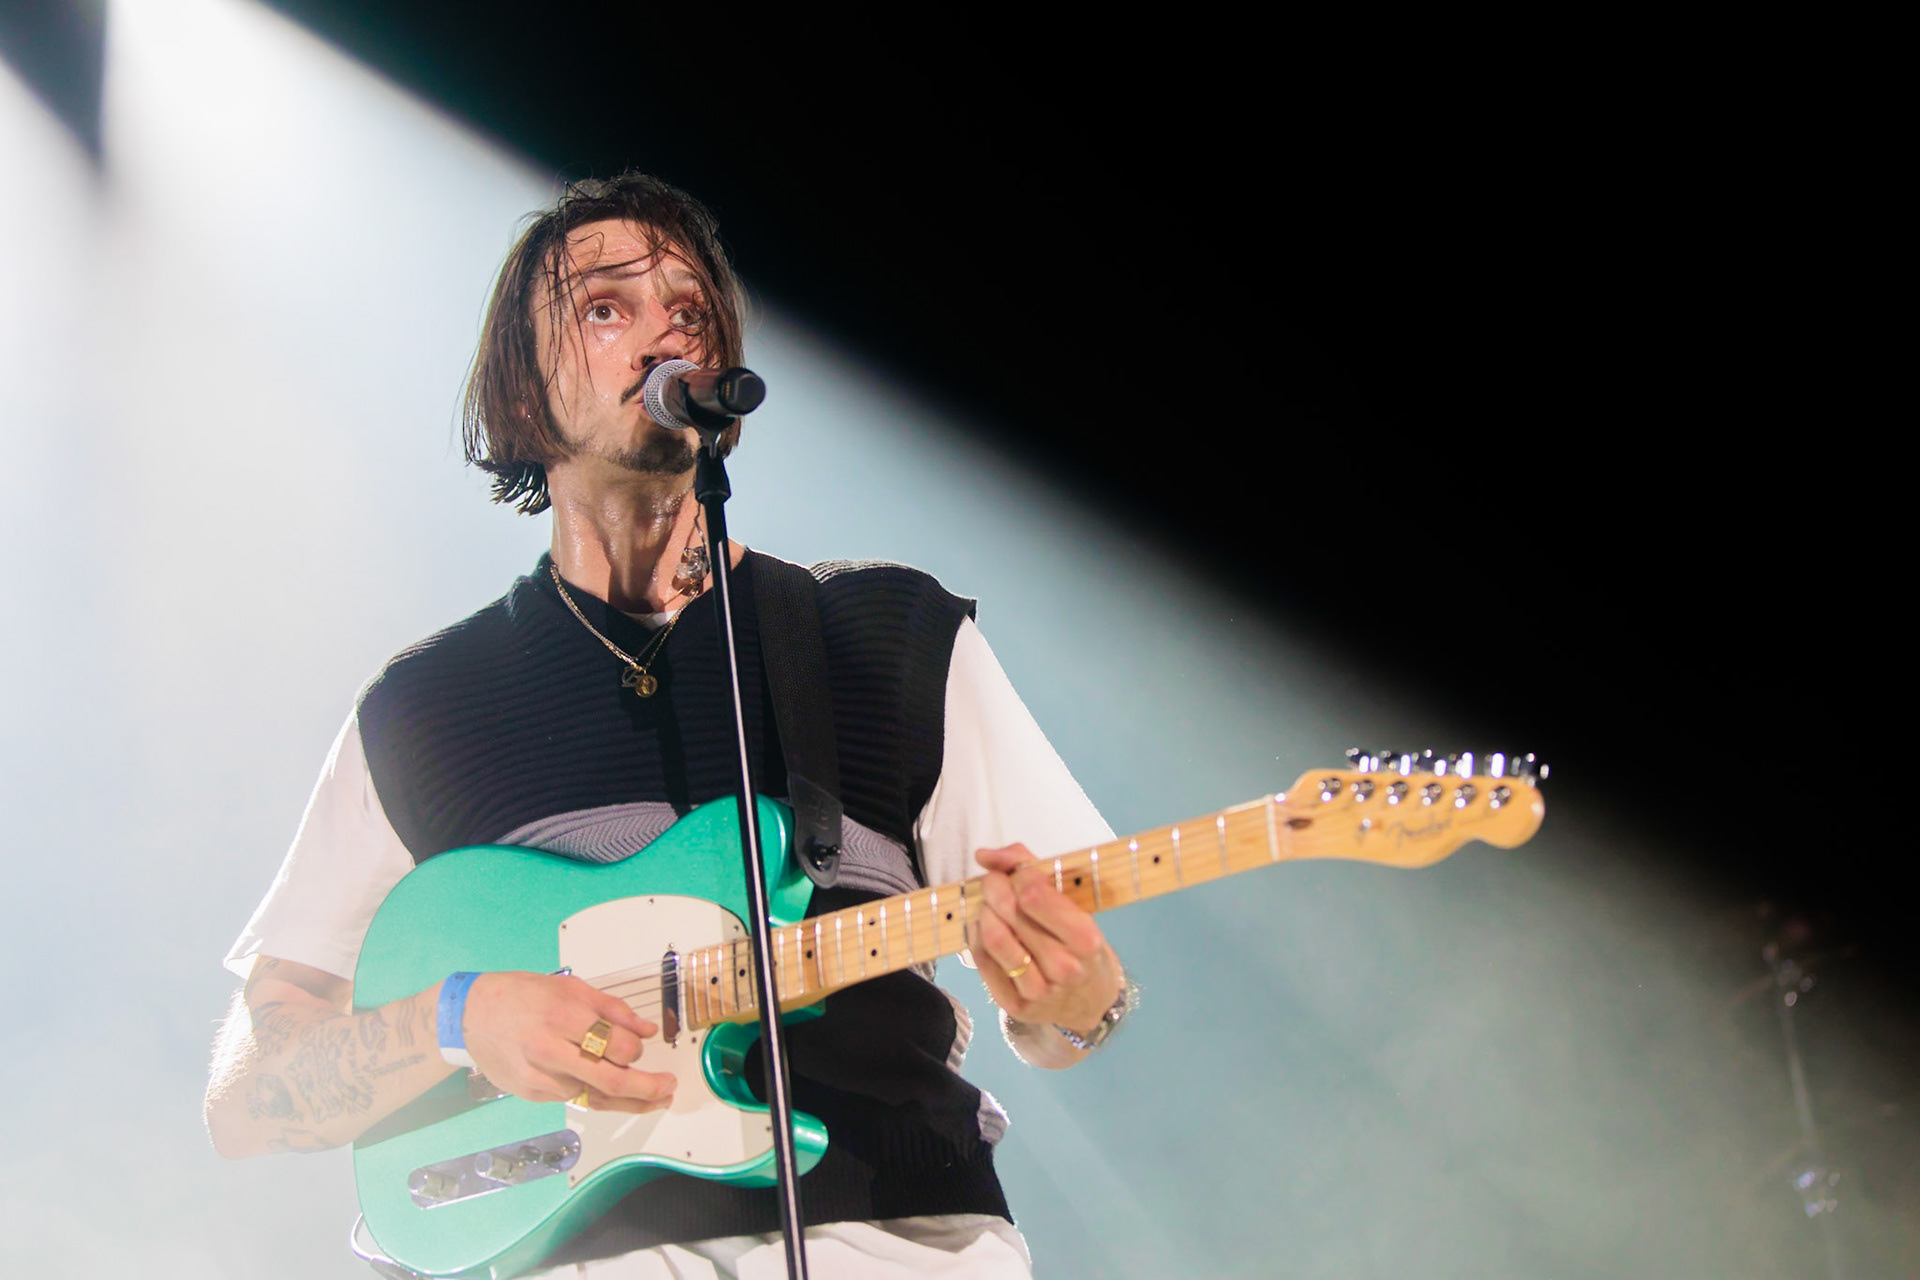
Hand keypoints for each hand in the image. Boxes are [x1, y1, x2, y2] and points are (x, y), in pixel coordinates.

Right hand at [460, 972, 675, 1113]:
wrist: (471, 1015)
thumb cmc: (522, 995)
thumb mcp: (570, 988)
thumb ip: (612, 1009)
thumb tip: (646, 1029)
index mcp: (564, 1016)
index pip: (617, 1046)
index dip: (637, 1050)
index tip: (642, 1049)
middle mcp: (551, 1050)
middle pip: (610, 1081)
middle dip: (647, 1090)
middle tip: (668, 1089)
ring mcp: (540, 1078)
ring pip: (593, 1096)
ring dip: (626, 1100)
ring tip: (650, 1097)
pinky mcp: (532, 1094)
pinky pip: (573, 1098)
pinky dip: (594, 1094)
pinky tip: (608, 1090)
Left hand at [971, 844, 1123, 1035]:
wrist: (1090, 1001)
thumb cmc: (1081, 944)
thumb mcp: (1075, 903)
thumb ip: (1032, 867)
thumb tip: (985, 855)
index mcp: (1085, 939)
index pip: (1033, 895)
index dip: (1018, 872)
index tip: (1020, 871)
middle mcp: (1063, 967)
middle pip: (1009, 912)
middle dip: (994, 886)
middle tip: (995, 881)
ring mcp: (1038, 990)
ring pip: (992, 937)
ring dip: (983, 910)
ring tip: (990, 904)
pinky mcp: (1015, 1004)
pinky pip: (982, 960)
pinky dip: (976, 935)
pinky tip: (985, 926)